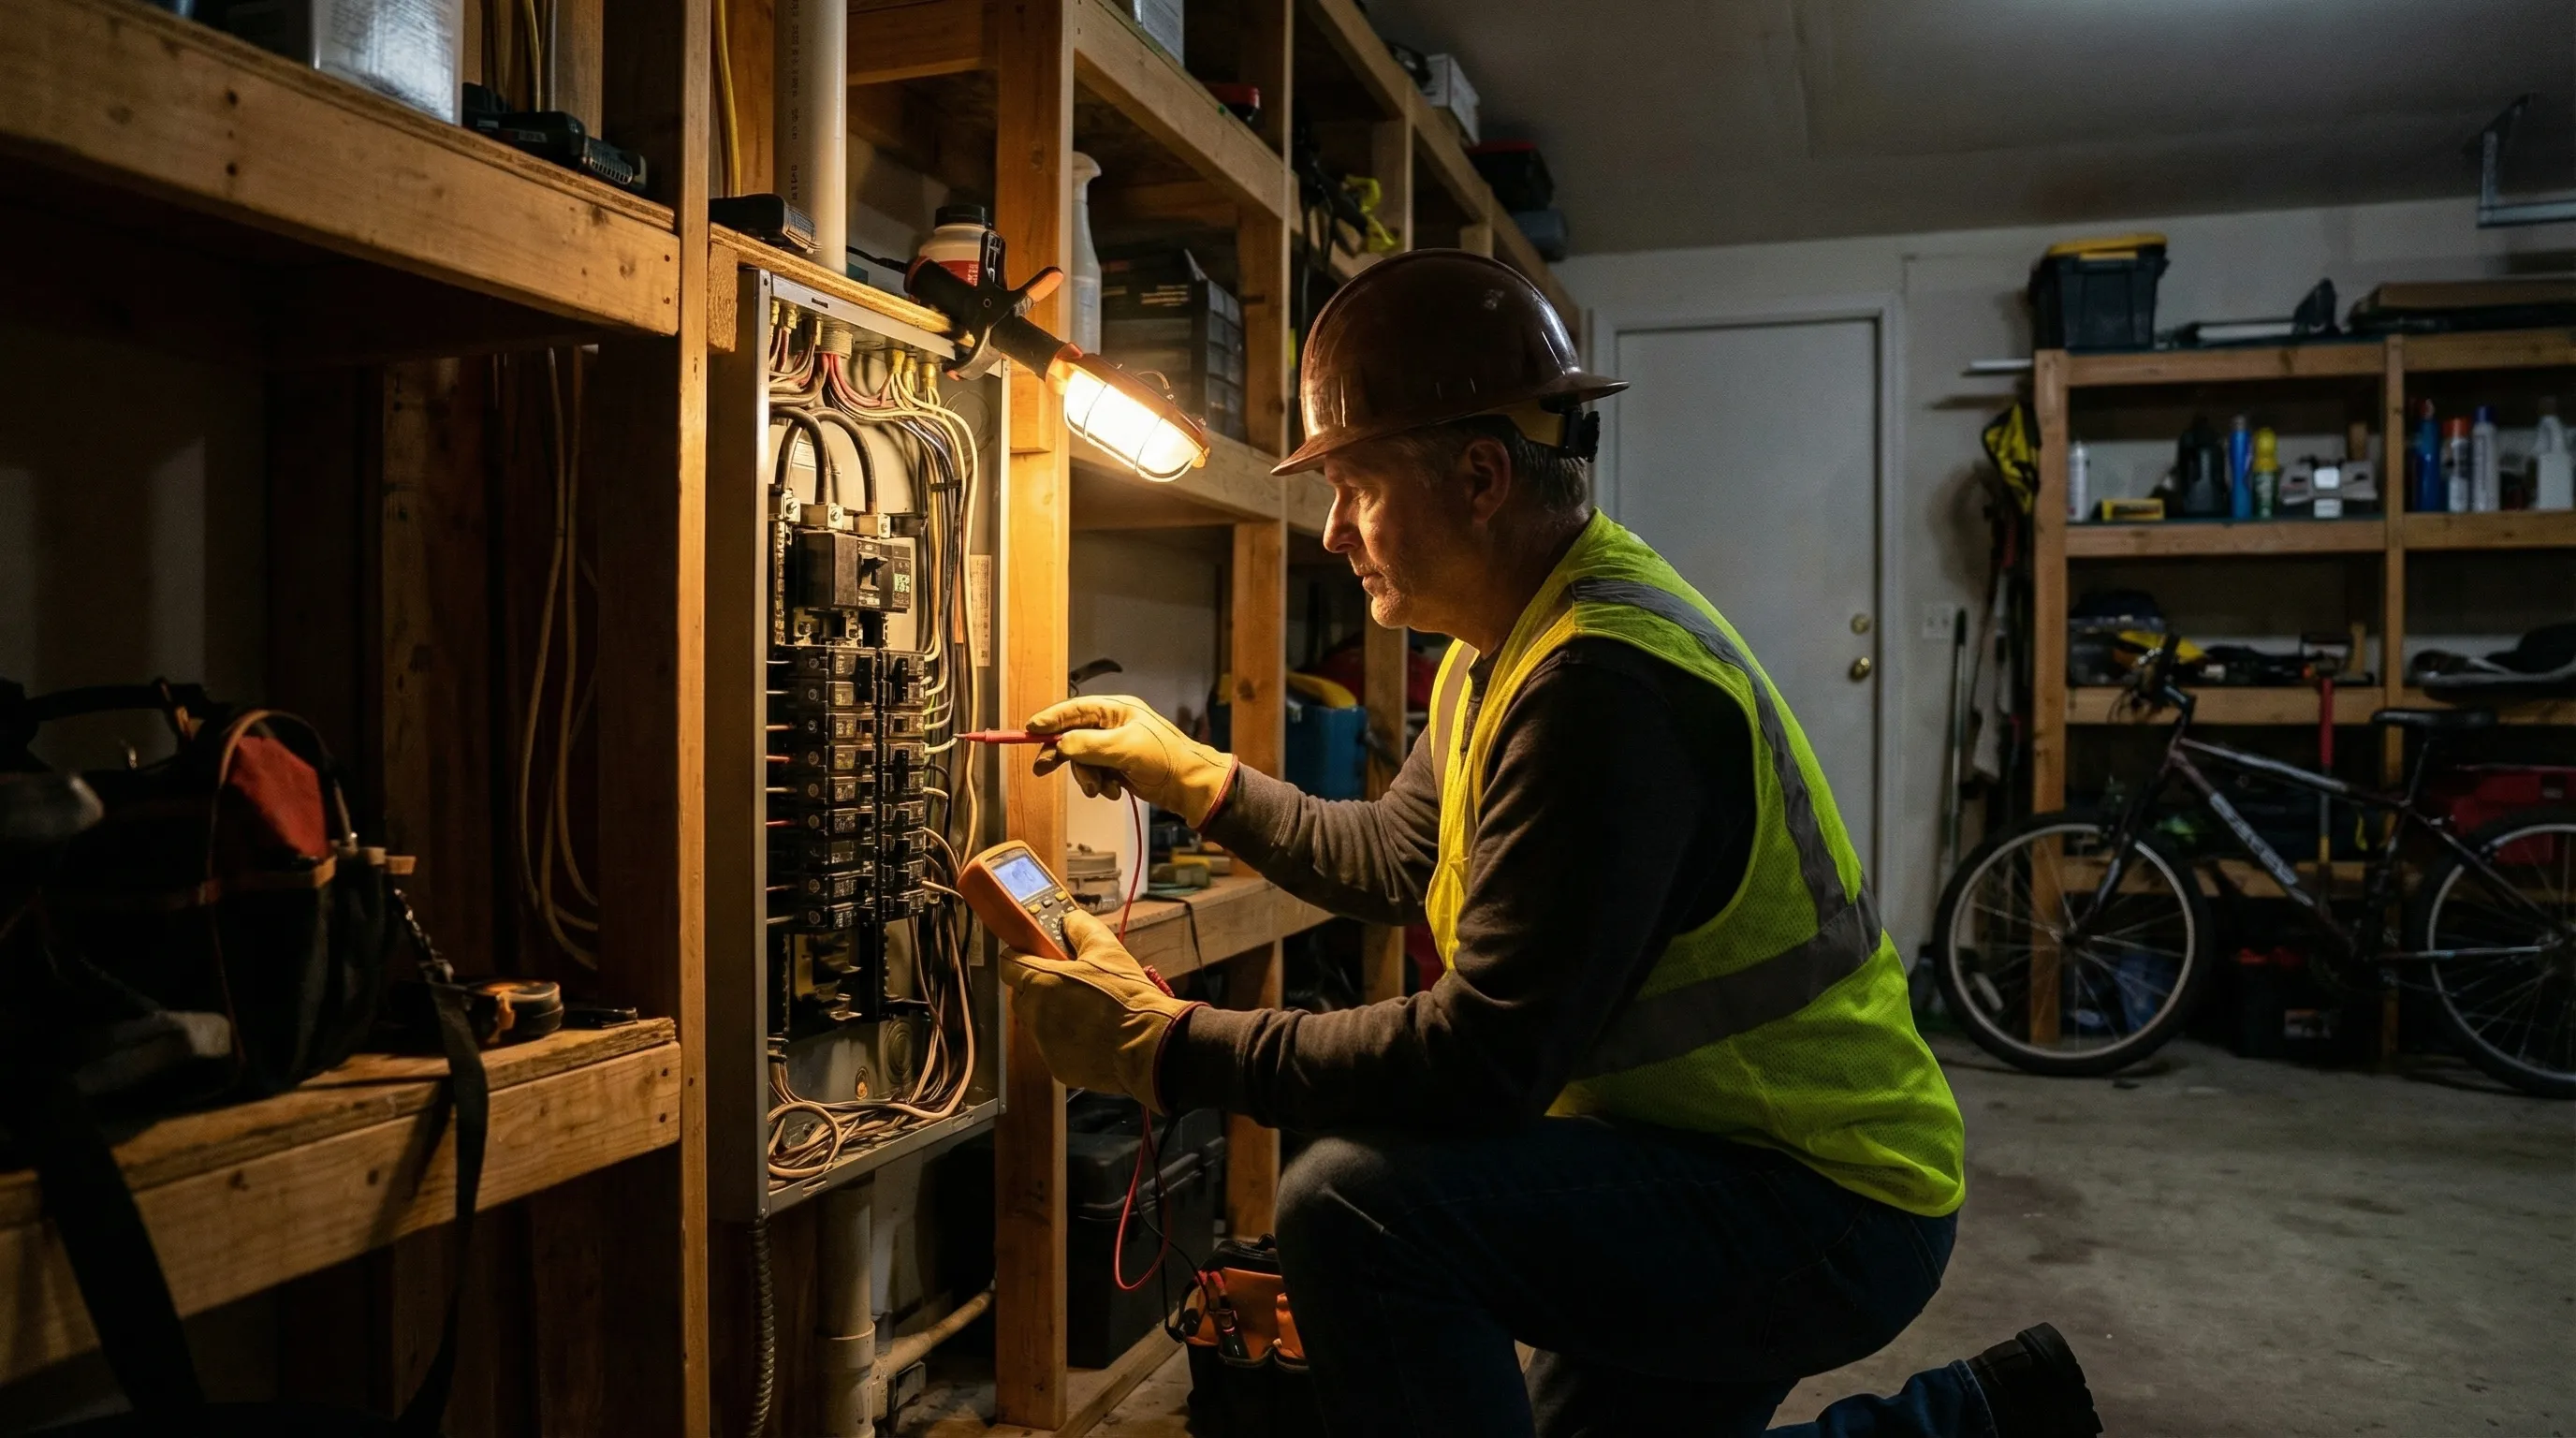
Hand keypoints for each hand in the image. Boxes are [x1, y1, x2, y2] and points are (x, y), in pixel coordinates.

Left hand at [999, 908, 1202, 1111]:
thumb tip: (1069, 919)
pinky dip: (1067, 1039)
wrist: (1147, 1044)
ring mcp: (1044, 1043)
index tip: (1035, 955)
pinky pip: (1053, 1047)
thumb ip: (1080, 928)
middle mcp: (1035, 1013)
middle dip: (1038, 987)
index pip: (1009, 964)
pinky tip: (1092, 1033)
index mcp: (1040, 981)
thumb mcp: (1107, 949)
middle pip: (1021, 995)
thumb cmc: (1126, 997)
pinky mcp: (1057, 1066)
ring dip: (1053, 1014)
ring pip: (1038, 1022)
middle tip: (1066, 981)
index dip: (1021, 956)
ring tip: (1086, 1009)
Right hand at [1026, 695, 1237, 827]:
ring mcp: (1114, 747)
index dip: (1051, 719)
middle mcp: (1113, 725)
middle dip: (1062, 755)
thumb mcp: (1124, 748)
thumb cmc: (1163, 758)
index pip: (1075, 710)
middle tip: (1043, 768)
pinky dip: (1099, 784)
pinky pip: (1095, 774)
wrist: (1187, 786)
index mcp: (1116, 710)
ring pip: (1082, 760)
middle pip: (1073, 736)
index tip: (1030, 730)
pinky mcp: (1117, 767)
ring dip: (1087, 776)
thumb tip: (1061, 744)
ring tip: (1100, 788)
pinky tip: (1113, 791)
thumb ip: (1089, 745)